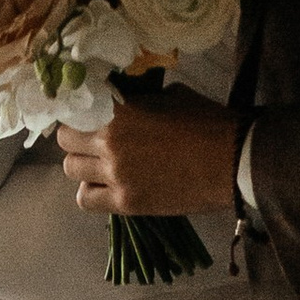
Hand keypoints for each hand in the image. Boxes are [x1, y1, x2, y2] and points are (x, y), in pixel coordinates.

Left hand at [56, 92, 238, 217]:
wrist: (233, 162)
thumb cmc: (208, 123)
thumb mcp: (171, 96)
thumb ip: (139, 100)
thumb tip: (123, 102)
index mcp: (119, 112)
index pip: (75, 109)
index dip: (78, 111)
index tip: (85, 114)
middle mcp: (109, 143)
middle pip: (66, 141)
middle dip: (77, 137)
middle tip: (93, 139)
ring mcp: (115, 176)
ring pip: (71, 170)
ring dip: (83, 165)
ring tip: (101, 164)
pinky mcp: (126, 203)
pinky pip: (86, 200)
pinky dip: (91, 192)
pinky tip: (106, 186)